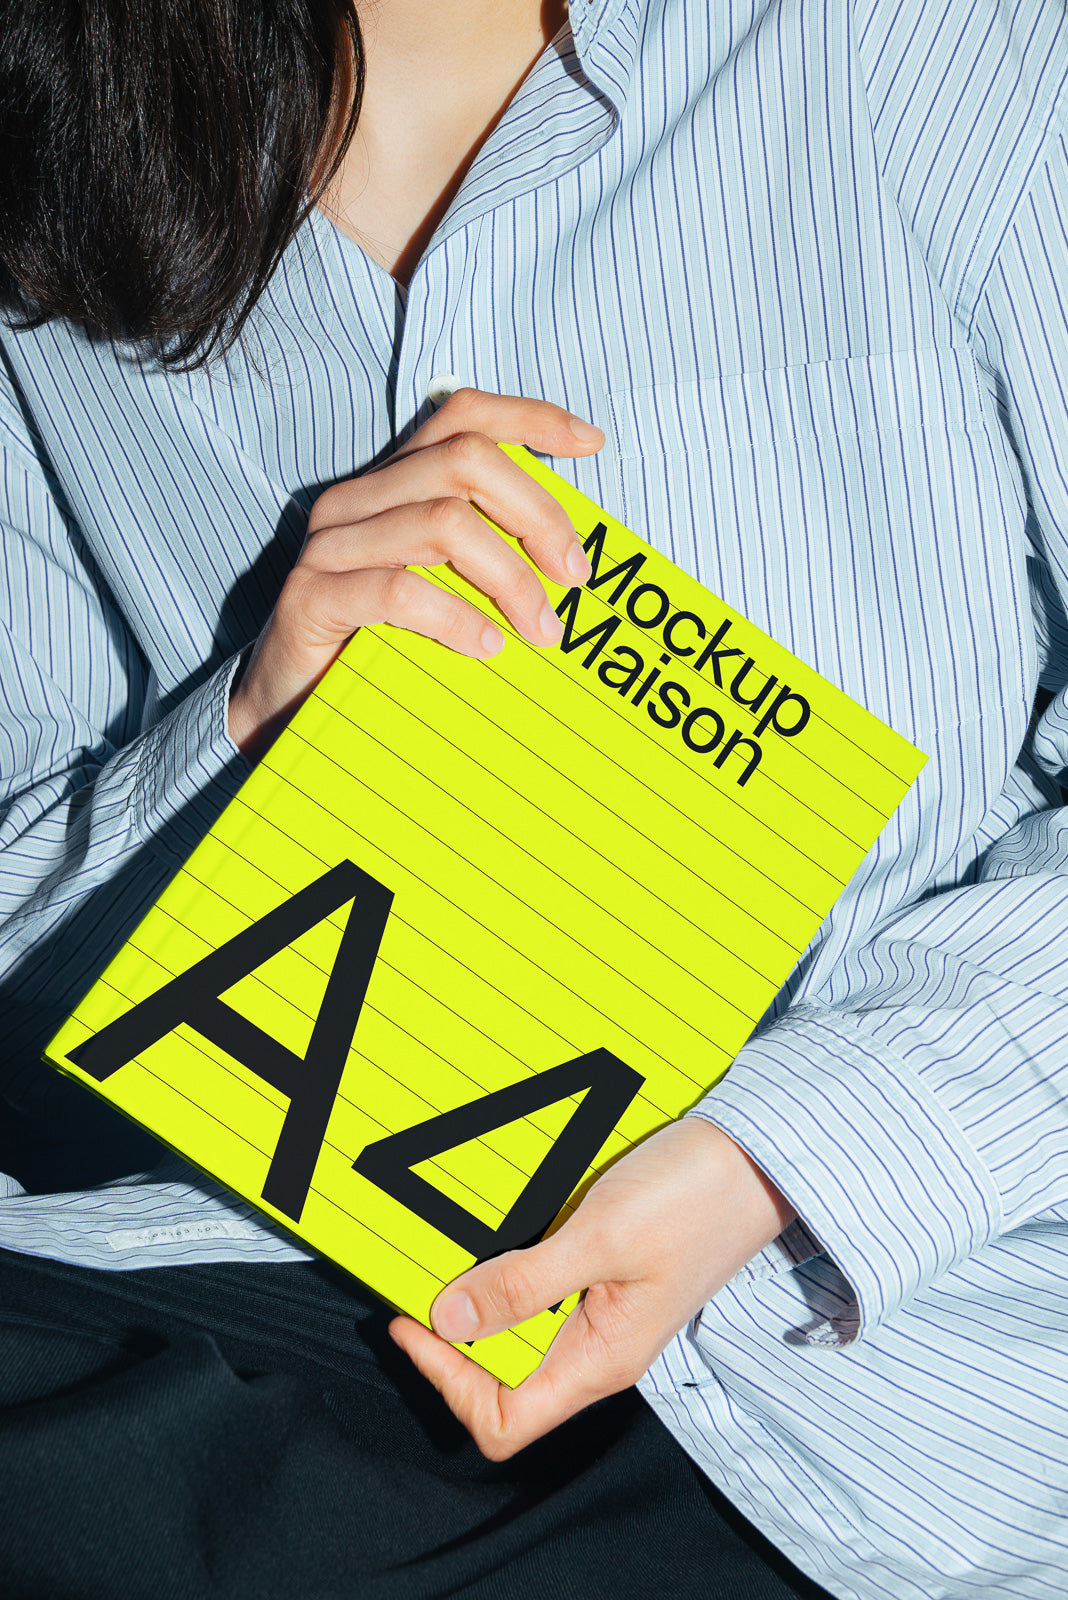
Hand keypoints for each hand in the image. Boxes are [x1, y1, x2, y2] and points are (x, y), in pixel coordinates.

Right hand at [228, 388, 603, 759]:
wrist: (285, 708)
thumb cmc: (378, 647)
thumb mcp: (443, 588)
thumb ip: (487, 555)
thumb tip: (571, 554)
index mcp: (390, 484)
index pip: (462, 416)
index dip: (531, 418)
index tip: (591, 444)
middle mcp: (356, 500)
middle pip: (466, 462)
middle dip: (537, 514)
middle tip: (574, 576)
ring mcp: (330, 547)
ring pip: (442, 523)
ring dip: (510, 579)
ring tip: (541, 629)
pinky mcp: (312, 599)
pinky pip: (398, 592)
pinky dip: (455, 618)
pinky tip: (485, 647)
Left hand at [389, 1118, 795, 1459]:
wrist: (760, 1155)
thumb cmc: (696, 1197)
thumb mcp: (601, 1237)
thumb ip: (526, 1283)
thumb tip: (451, 1320)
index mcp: (600, 1360)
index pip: (504, 1421)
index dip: (448, 1381)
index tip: (413, 1320)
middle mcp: (599, 1347)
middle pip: (503, 1378)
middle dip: (454, 1336)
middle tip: (418, 1277)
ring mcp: (605, 1310)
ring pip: (520, 1331)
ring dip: (479, 1298)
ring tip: (448, 1253)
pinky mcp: (608, 1272)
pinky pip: (542, 1290)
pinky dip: (508, 1268)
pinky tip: (495, 1232)